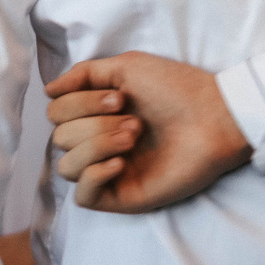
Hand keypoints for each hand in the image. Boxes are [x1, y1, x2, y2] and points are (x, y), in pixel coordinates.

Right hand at [46, 51, 251, 212]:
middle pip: (59, 138)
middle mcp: (99, 143)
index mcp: (97, 115)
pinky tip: (120, 162)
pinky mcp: (123, 196)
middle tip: (133, 119)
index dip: (80, 103)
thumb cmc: (177, 89)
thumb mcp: (126, 68)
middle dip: (93, 124)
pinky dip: (95, 175)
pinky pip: (83, 196)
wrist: (215, 117)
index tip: (120, 97)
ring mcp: (110, 172)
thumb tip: (49, 90)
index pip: (56, 114)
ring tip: (134, 136)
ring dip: (97, 145)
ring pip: (67, 166)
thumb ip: (84, 74)